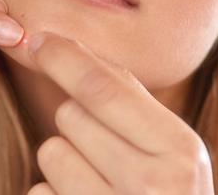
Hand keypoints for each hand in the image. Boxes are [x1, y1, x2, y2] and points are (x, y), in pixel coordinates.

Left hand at [25, 32, 214, 194]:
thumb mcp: (173, 149)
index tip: (36, 39)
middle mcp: (150, 185)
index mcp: (180, 150)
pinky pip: (40, 191)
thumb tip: (71, 46)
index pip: (104, 88)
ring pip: (51, 152)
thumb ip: (131, 100)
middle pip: (71, 116)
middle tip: (104, 146)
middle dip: (76, 120)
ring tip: (99, 181)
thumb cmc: (170, 194)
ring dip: (64, 159)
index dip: (64, 58)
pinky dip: (55, 194)